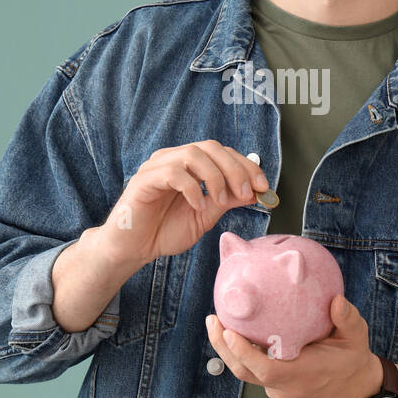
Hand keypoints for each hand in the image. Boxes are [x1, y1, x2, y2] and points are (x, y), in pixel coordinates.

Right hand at [94, 140, 268, 269]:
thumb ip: (227, 200)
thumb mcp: (206, 215)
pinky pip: (173, 173)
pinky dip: (192, 188)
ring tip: (220, 202)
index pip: (222, 152)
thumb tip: (255, 191)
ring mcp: (157, 166)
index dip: (245, 166)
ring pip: (193, 154)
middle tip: (246, 193)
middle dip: (235, 168)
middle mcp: (173, 158)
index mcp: (188, 165)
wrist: (134, 249)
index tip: (263, 187)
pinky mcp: (144, 179)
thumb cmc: (165, 231)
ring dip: (215, 177)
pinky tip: (197, 205)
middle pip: (211, 147)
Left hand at [204, 295, 381, 397]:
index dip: (244, 353)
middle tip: (213, 319)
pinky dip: (242, 355)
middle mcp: (285, 385)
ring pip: (247, 373)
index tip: (228, 332)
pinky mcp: (276, 388)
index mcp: (302, 373)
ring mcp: (279, 390)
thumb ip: (347, 319)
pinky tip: (235, 333)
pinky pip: (254, 372)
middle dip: (223, 347)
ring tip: (216, 323)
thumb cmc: (353, 360)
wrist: (355, 391)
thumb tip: (336, 300)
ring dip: (228, 350)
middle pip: (245, 371)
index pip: (266, 369)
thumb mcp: (356, 337)